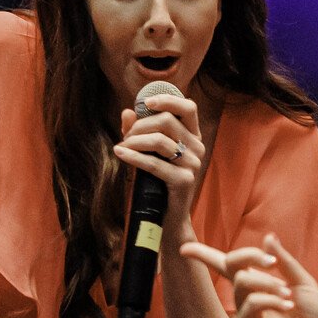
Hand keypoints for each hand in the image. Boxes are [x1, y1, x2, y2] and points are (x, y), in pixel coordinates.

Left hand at [114, 93, 205, 231]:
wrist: (166, 218)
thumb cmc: (156, 182)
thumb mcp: (148, 153)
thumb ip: (139, 132)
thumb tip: (127, 112)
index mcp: (193, 136)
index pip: (188, 107)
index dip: (168, 99)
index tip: (146, 102)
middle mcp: (197, 147)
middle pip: (167, 121)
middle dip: (140, 126)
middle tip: (126, 136)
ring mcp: (193, 164)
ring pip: (159, 140)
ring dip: (134, 141)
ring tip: (122, 147)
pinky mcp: (184, 181)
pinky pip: (154, 164)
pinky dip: (133, 156)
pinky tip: (119, 152)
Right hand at [181, 234, 317, 317]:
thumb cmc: (313, 316)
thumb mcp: (301, 281)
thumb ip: (283, 260)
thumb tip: (267, 237)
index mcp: (255, 284)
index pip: (224, 265)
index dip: (202, 255)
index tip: (184, 248)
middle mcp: (244, 297)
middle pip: (231, 263)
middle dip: (251, 256)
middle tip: (273, 263)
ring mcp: (242, 314)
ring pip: (243, 282)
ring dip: (268, 284)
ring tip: (288, 296)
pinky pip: (251, 302)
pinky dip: (272, 300)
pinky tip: (287, 307)